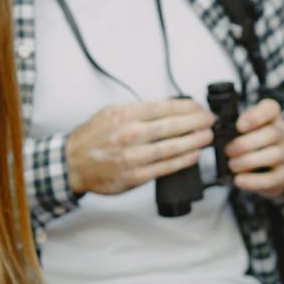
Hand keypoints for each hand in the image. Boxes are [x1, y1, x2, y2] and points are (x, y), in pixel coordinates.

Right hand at [66, 100, 213, 195]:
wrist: (73, 163)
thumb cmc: (92, 138)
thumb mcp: (111, 113)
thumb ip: (138, 110)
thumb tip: (168, 108)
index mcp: (125, 115)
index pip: (165, 107)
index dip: (188, 107)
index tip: (199, 107)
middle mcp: (130, 135)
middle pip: (173, 126)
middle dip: (197, 122)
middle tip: (210, 121)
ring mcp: (134, 157)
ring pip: (173, 147)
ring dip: (195, 141)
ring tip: (208, 136)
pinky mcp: (136, 176)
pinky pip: (166, 167)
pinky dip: (184, 160)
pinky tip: (195, 154)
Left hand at [224, 98, 283, 197]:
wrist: (276, 165)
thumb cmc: (256, 143)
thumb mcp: (248, 130)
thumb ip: (236, 129)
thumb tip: (219, 137)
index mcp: (272, 117)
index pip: (271, 108)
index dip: (255, 116)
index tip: (239, 126)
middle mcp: (283, 133)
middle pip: (271, 133)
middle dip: (245, 143)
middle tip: (228, 150)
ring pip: (274, 155)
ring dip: (249, 161)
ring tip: (232, 165)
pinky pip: (272, 178)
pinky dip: (253, 180)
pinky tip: (239, 180)